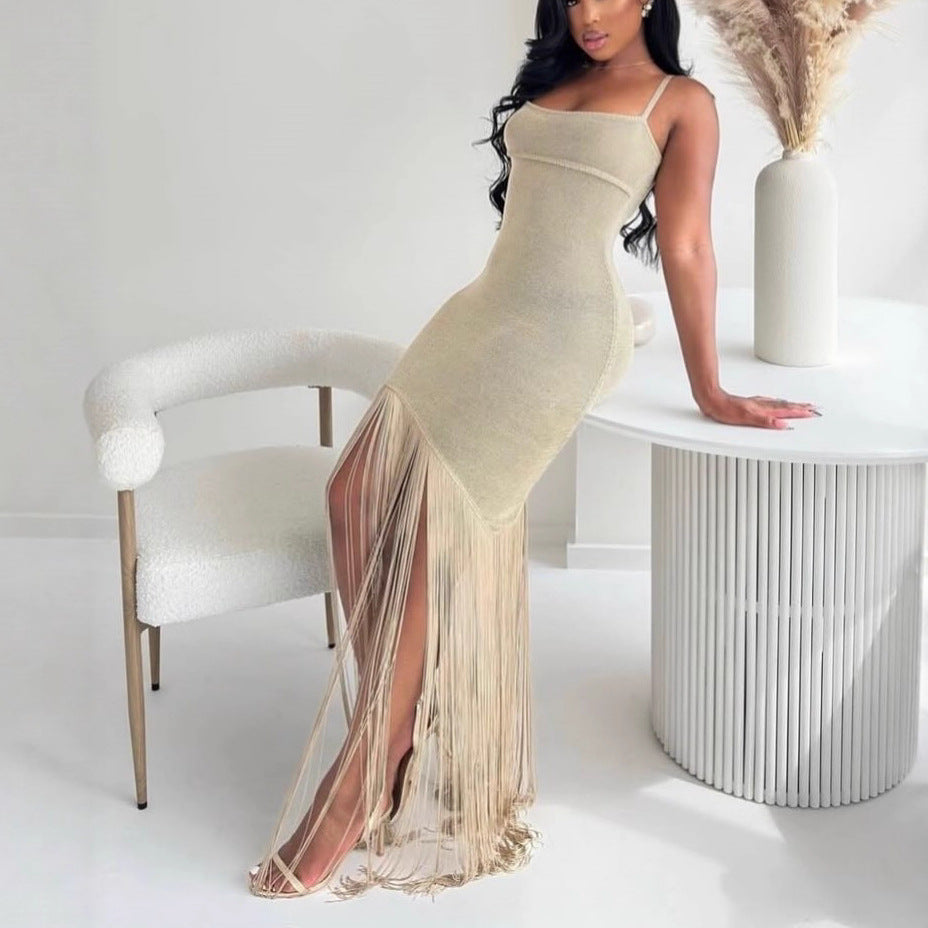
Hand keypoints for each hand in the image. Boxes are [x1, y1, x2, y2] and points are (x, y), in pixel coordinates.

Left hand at [696, 389, 820, 429]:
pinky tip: (778, 404)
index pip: (785, 412)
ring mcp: (757, 403)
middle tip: (813, 408)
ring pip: (779, 404)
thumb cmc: (726, 410)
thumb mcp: (746, 419)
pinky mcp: (751, 403)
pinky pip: (770, 403)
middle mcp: (762, 405)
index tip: (812, 413)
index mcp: (763, 410)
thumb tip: (782, 425)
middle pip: (785, 406)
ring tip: (802, 405)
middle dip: (800, 408)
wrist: (713, 400)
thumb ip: (765, 422)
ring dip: (792, 404)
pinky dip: (778, 404)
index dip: (799, 413)